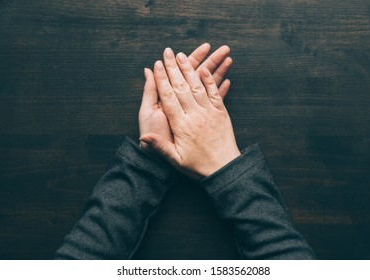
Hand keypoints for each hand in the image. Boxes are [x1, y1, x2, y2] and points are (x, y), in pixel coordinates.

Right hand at [140, 48, 240, 179]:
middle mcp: (195, 115)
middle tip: (168, 52)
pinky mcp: (221, 113)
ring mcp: (209, 113)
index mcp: (181, 125)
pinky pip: (215, 93)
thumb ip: (160, 146)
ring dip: (190, 69)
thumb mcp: (175, 160)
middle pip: (181, 87)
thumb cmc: (198, 166)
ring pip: (197, 86)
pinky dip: (211, 80)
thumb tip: (143, 138)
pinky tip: (205, 70)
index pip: (169, 97)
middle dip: (173, 68)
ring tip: (183, 55)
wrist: (225, 169)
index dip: (162, 79)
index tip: (156, 65)